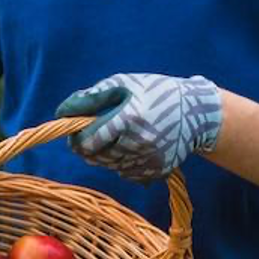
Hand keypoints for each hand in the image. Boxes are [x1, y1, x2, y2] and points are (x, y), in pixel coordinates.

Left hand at [55, 73, 222, 181]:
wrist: (197, 112)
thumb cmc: (154, 91)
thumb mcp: (123, 84)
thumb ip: (90, 97)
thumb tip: (62, 112)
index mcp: (128, 119)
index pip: (87, 142)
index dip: (76, 138)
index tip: (78, 130)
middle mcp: (139, 144)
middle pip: (96, 158)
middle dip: (91, 147)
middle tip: (99, 132)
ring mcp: (149, 161)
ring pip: (110, 167)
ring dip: (108, 154)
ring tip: (122, 135)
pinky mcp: (157, 172)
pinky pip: (126, 174)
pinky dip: (124, 163)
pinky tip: (135, 147)